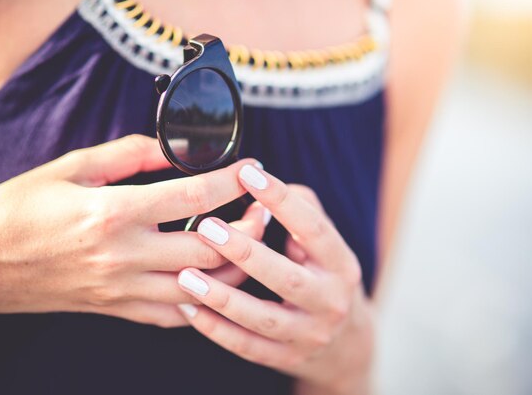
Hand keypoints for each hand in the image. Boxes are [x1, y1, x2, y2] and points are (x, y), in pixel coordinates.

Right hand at [0, 135, 264, 326]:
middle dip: (248, 228)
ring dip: (235, 268)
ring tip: (248, 244)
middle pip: (211, 248)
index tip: (253, 169)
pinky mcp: (119, 309)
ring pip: (202, 289)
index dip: (232, 180)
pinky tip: (213, 280)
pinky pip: (176, 315)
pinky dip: (203, 299)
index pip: (194, 196)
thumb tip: (173, 148)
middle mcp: (126, 256)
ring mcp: (124, 289)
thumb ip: (129, 154)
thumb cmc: (21, 210)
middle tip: (262, 209)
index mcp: (114, 213)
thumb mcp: (72, 167)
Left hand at [176, 164, 373, 394]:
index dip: (282, 201)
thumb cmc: (325, 277)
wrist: (345, 344)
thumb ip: (301, 210)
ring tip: (186, 274)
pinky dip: (216, 329)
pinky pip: (247, 346)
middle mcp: (330, 302)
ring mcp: (309, 335)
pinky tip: (189, 308)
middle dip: (246, 253)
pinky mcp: (286, 358)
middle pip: (287, 279)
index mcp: (341, 265)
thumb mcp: (326, 244)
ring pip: (262, 318)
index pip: (314, 229)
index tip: (249, 174)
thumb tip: (263, 188)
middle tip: (208, 227)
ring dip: (222, 297)